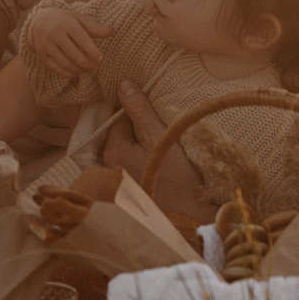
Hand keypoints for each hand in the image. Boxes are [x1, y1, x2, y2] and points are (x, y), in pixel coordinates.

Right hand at [26, 5, 111, 74]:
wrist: (39, 21)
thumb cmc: (64, 20)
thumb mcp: (79, 20)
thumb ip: (95, 28)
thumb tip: (113, 31)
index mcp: (67, 24)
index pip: (81, 39)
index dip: (92, 50)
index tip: (101, 59)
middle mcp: (55, 34)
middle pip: (73, 53)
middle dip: (86, 64)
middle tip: (96, 68)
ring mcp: (46, 45)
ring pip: (64, 62)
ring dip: (78, 70)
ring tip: (87, 70)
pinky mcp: (42, 55)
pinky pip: (55, 68)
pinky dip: (67, 73)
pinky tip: (76, 73)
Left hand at [102, 82, 205, 220]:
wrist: (190, 215)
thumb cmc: (177, 176)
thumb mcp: (160, 135)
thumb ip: (140, 110)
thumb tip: (123, 84)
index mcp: (113, 151)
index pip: (118, 120)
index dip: (136, 113)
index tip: (154, 114)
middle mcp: (108, 167)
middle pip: (120, 136)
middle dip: (136, 130)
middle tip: (159, 129)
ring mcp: (117, 181)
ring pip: (126, 151)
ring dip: (139, 145)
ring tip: (160, 144)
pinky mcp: (128, 191)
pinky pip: (130, 166)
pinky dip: (140, 160)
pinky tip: (157, 162)